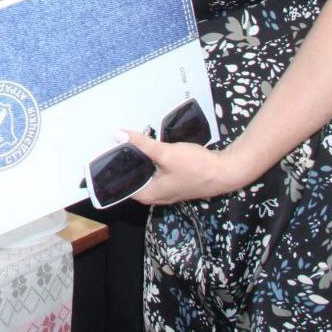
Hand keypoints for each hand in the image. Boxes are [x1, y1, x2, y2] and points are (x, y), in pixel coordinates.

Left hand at [122, 130, 247, 205]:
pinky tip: (149, 149)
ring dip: (139, 162)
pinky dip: (151, 162)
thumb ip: (142, 144)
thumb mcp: (167, 153)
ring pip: (146, 175)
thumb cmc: (196, 167)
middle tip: (113, 146)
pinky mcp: (176, 182)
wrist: (227, 171)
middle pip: (134, 180)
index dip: (113, 172)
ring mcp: (168, 190)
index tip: (103, 156)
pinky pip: (157, 173)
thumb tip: (118, 135)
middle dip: (124, 164)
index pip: (122, 186)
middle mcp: (157, 196)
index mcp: (150, 194)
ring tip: (126, 145)